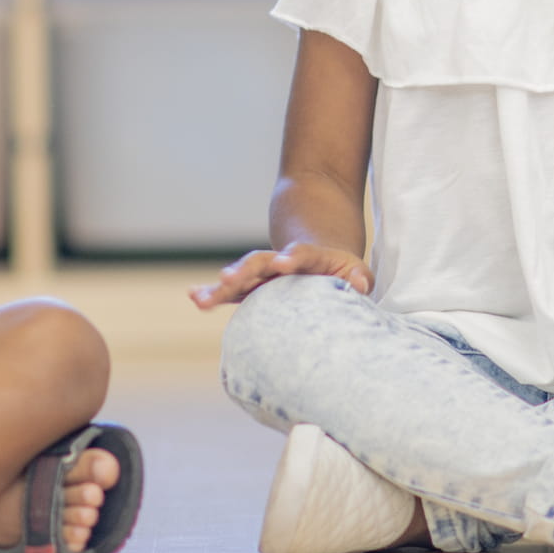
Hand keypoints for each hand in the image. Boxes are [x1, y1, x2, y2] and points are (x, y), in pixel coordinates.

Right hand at [188, 243, 371, 309]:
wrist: (320, 257)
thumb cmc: (341, 272)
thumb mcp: (356, 272)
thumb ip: (359, 278)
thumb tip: (360, 284)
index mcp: (308, 258)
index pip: (300, 254)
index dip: (292, 257)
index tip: (283, 262)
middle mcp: (280, 262)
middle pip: (260, 262)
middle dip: (244, 271)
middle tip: (227, 279)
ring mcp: (264, 274)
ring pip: (241, 276)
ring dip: (222, 287)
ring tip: (202, 298)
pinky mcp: (253, 287)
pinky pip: (232, 291)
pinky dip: (213, 293)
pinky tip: (194, 296)